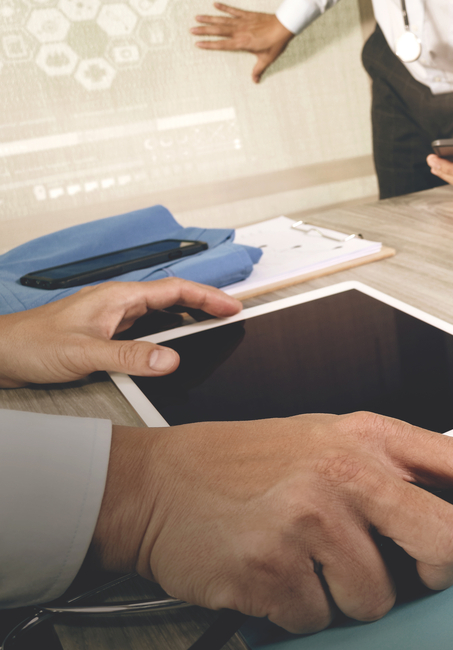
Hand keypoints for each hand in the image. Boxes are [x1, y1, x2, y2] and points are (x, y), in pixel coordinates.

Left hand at [0, 279, 241, 387]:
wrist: (0, 353)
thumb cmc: (30, 344)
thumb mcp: (85, 353)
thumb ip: (130, 357)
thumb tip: (170, 360)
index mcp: (118, 297)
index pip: (174, 290)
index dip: (207, 296)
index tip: (232, 307)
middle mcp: (117, 304)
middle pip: (172, 298)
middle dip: (204, 304)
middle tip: (230, 315)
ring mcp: (111, 318)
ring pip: (160, 312)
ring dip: (186, 318)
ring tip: (210, 326)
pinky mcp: (105, 334)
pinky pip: (146, 328)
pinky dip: (167, 333)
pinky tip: (171, 345)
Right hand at [93, 413, 452, 632]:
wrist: (160, 483)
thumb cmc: (250, 462)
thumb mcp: (330, 440)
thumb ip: (394, 468)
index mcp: (370, 437)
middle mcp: (347, 474)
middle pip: (447, 544)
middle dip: (435, 573)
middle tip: (405, 569)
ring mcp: (310, 522)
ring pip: (380, 599)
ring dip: (350, 594)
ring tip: (311, 558)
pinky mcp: (273, 571)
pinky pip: (322, 620)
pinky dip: (304, 609)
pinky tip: (277, 572)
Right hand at [191, 3, 294, 83]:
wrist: (284, 27)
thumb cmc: (276, 44)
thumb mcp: (267, 59)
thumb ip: (258, 70)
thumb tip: (255, 81)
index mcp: (242, 43)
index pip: (222, 44)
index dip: (209, 44)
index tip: (197, 44)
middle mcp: (239, 32)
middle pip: (218, 31)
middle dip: (204, 30)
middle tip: (191, 30)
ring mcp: (242, 22)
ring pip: (222, 20)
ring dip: (209, 18)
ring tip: (197, 17)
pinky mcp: (247, 15)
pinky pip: (234, 10)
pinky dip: (224, 7)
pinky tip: (215, 4)